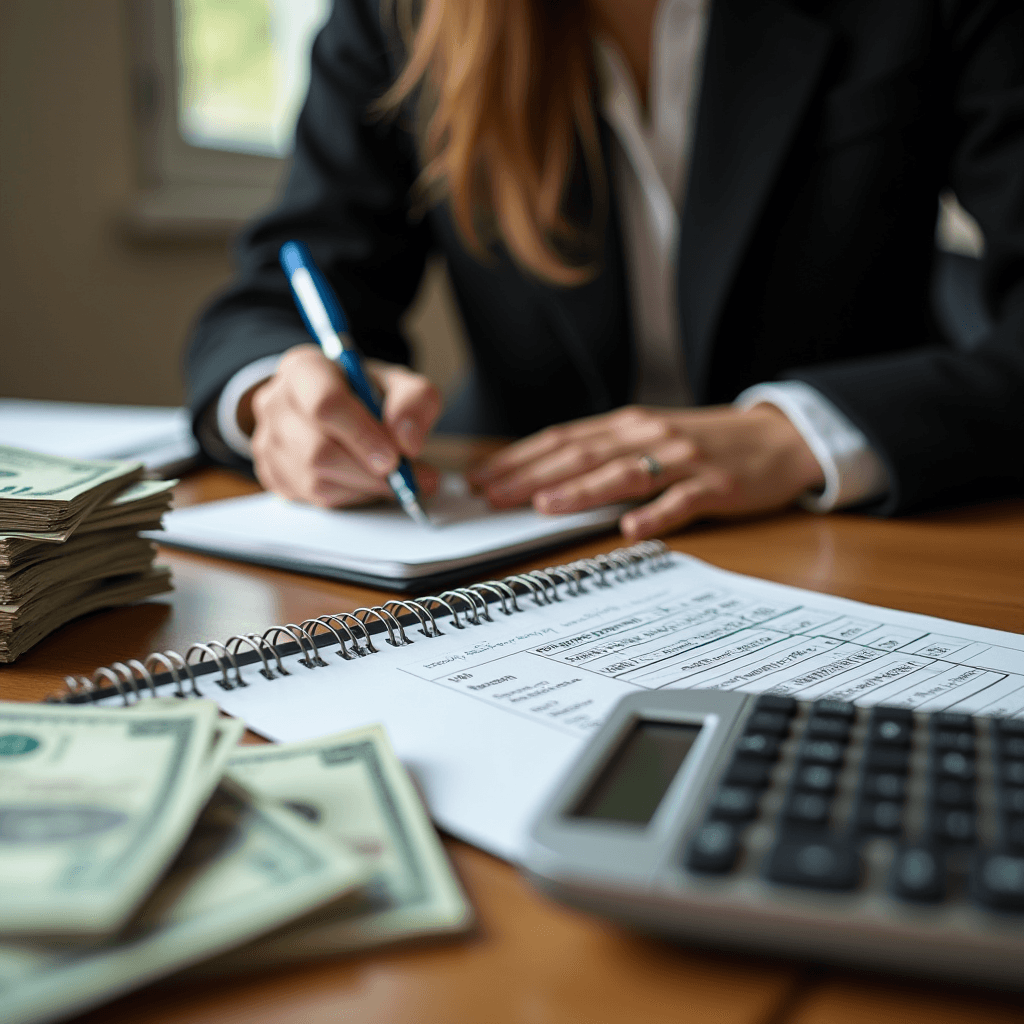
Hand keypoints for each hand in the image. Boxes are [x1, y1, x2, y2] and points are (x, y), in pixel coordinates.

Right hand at [245, 344, 441, 506]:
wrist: (337, 406)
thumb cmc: (366, 392)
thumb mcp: (399, 382)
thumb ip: (414, 402)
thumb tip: (408, 442)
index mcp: (305, 368)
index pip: (325, 405)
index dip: (362, 436)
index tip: (394, 458)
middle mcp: (277, 402)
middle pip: (319, 451)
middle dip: (368, 472)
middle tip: (402, 478)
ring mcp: (268, 440)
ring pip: (315, 480)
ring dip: (362, 487)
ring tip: (389, 479)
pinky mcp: (271, 472)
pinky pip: (312, 498)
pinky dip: (348, 497)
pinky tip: (364, 482)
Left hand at [469, 404, 824, 539]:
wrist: (778, 439)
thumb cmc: (703, 443)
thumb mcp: (649, 438)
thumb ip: (605, 454)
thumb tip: (545, 479)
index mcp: (628, 426)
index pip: (563, 439)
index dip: (519, 458)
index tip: (483, 477)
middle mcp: (649, 436)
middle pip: (582, 455)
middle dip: (532, 475)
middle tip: (493, 497)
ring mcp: (684, 459)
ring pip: (624, 473)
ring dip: (581, 490)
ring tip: (543, 506)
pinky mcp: (717, 485)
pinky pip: (683, 500)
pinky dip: (657, 514)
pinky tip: (631, 529)